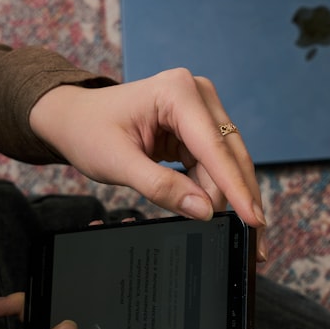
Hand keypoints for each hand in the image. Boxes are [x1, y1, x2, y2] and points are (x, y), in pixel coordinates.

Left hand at [29, 69, 266, 259]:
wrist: (73, 117)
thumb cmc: (88, 131)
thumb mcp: (118, 163)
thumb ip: (161, 187)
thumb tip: (204, 210)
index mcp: (177, 92)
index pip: (214, 147)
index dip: (236, 187)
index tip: (253, 219)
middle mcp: (197, 94)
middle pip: (230, 153)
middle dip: (241, 195)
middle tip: (256, 236)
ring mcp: (200, 108)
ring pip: (227, 161)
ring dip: (228, 194)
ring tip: (235, 229)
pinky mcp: (198, 126)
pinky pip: (215, 162)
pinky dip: (215, 187)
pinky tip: (216, 209)